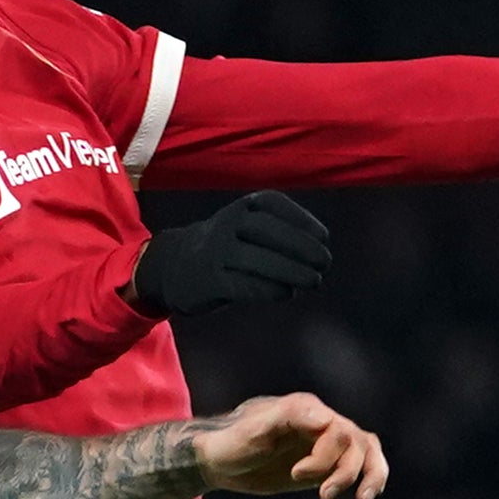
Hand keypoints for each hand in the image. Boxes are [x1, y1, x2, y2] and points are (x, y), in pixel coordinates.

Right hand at [127, 192, 331, 317]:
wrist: (173, 266)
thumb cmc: (227, 248)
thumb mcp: (249, 228)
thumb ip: (279, 236)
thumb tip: (318, 256)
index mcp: (242, 207)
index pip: (274, 205)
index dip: (302, 220)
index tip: (324, 237)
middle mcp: (227, 224)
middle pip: (267, 230)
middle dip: (300, 246)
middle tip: (325, 262)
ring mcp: (216, 252)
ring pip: (257, 258)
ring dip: (290, 271)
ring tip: (314, 281)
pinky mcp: (210, 280)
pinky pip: (242, 284)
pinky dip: (269, 289)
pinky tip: (286, 293)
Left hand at [195, 391, 386, 498]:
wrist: (222, 460)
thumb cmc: (234, 442)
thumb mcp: (254, 430)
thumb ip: (288, 417)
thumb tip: (324, 419)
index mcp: (306, 409)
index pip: (337, 431)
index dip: (324, 457)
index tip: (296, 475)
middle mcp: (322, 422)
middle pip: (357, 442)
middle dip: (344, 472)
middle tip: (323, 496)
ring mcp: (327, 442)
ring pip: (367, 450)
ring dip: (370, 475)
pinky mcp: (326, 462)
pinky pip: (361, 464)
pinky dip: (371, 477)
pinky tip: (366, 495)